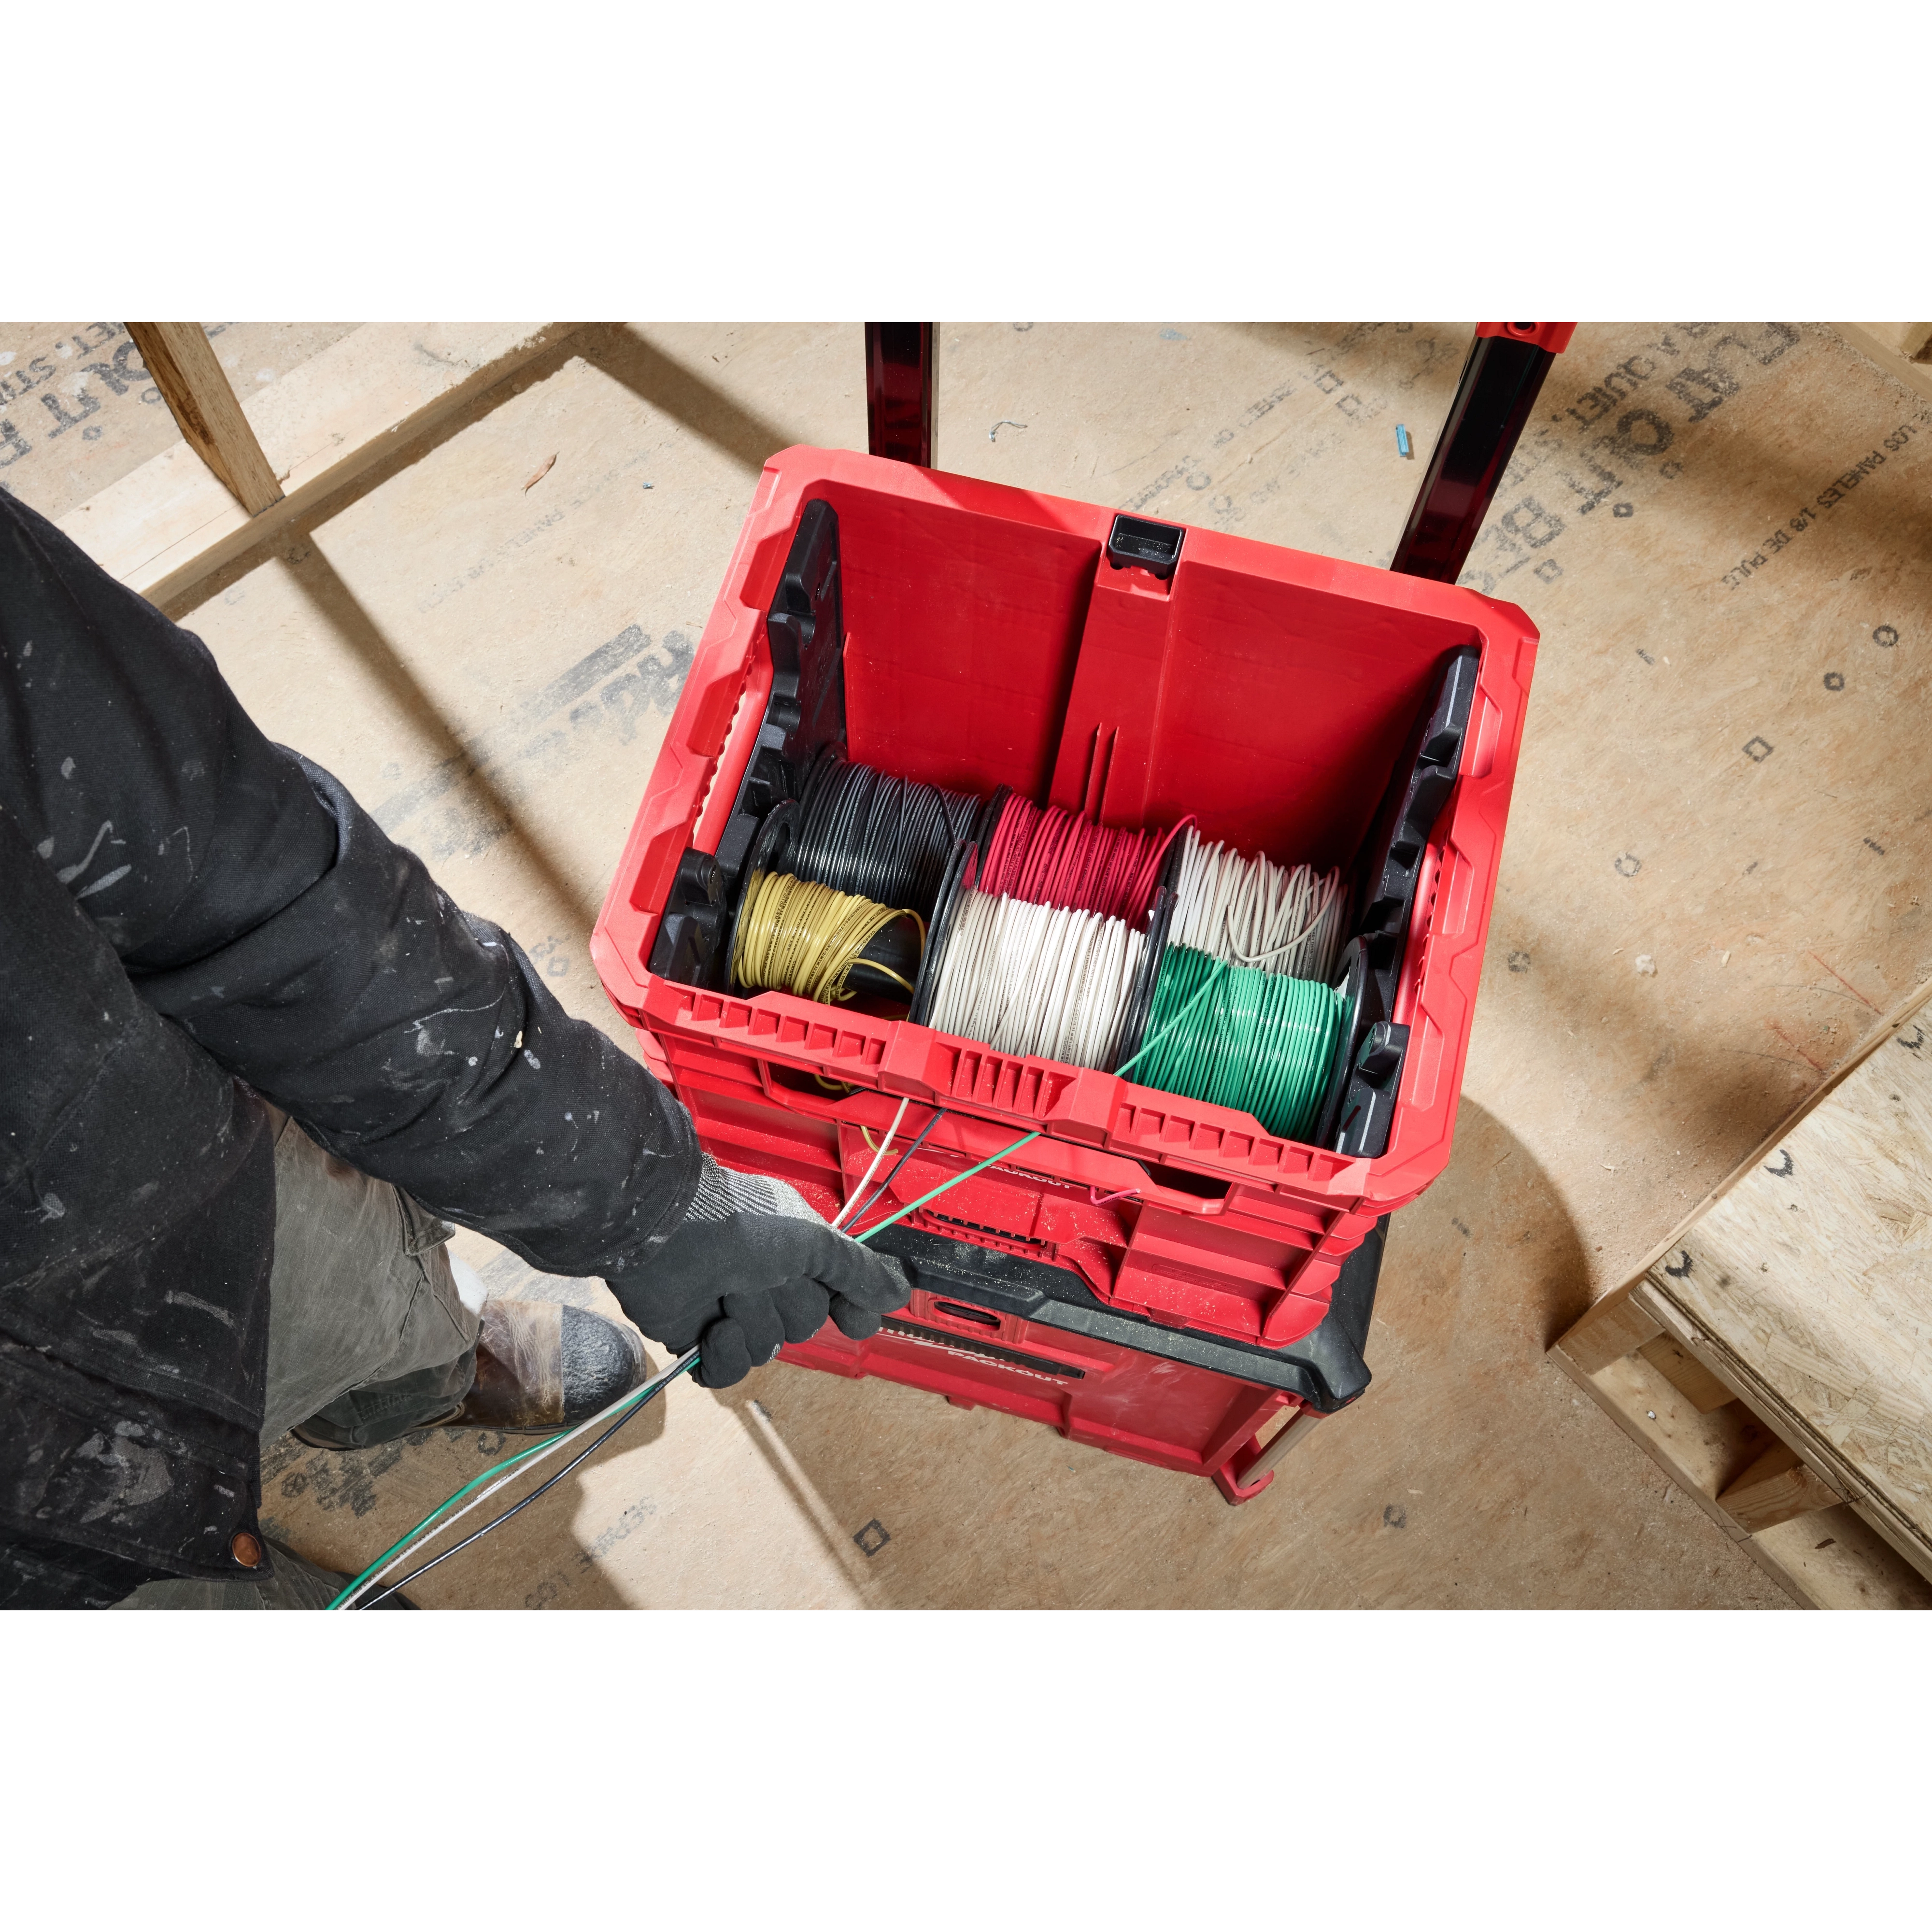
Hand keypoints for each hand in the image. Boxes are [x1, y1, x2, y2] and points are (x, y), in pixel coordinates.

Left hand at [608, 1155, 910, 1386]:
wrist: (665, 1234)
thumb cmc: (738, 1224)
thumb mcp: (813, 1240)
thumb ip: (857, 1270)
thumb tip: (899, 1294)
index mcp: (797, 1252)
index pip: (838, 1295)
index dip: (850, 1310)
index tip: (856, 1319)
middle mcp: (767, 1281)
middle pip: (804, 1325)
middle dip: (785, 1304)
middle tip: (760, 1275)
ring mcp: (733, 1311)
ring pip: (768, 1348)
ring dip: (751, 1321)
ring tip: (726, 1291)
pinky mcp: (699, 1340)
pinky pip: (729, 1373)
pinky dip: (725, 1355)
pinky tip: (716, 1329)